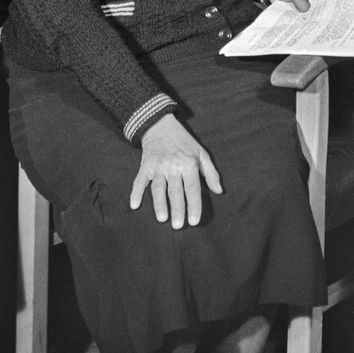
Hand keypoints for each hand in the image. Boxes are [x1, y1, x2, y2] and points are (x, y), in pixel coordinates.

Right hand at [131, 114, 222, 228]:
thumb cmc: (184, 143)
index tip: (194, 221)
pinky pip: (139, 180)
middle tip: (178, 226)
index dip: (194, 205)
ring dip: (159, 204)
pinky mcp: (145, 166)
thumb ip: (211, 173)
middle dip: (178, 209)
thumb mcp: (201, 153)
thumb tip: (219, 191)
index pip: (192, 188)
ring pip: (158, 188)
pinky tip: (134, 205)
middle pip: (176, 191)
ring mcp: (158, 166)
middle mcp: (173, 166)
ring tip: (162, 219)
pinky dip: (136, 192)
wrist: (161, 126)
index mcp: (189, 164)